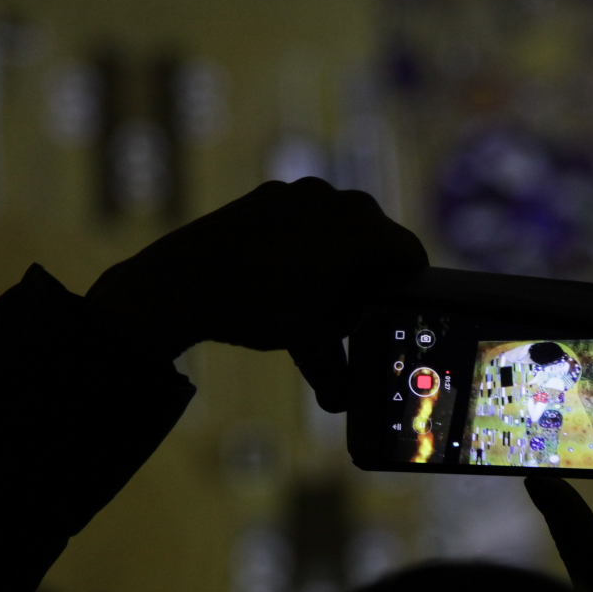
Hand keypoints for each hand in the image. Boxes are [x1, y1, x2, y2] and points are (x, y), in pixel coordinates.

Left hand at [85, 178, 427, 410]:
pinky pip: (305, 220)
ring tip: (313, 297)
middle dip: (369, 277)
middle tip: (352, 313)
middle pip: (376, 240)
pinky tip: (280, 277)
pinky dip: (305, 246)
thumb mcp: (312, 342)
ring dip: (337, 261)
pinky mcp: (268, 194)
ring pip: (339, 228)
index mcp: (363, 229)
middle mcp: (339, 199)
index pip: (410, 255)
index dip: (407, 289)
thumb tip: (344, 400)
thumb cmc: (260, 309)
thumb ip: (340, 371)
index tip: (391, 313)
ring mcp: (301, 192)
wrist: (182, 282)